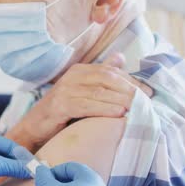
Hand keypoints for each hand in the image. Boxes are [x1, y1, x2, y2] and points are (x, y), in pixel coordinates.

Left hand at [0, 131, 30, 185]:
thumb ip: (14, 166)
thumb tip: (32, 169)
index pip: (7, 144)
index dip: (21, 154)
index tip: (34, 164)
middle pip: (3, 152)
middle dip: (16, 161)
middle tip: (31, 170)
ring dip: (10, 168)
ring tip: (23, 175)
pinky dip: (2, 173)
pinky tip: (10, 178)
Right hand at [7, 53, 152, 151]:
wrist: (34, 128)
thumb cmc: (62, 111)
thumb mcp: (83, 91)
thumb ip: (100, 75)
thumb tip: (121, 57)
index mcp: (79, 70)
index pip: (111, 72)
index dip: (132, 81)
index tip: (149, 93)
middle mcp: (72, 76)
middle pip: (107, 79)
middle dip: (130, 90)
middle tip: (147, 102)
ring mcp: (65, 90)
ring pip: (100, 92)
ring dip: (122, 100)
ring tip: (138, 108)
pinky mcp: (60, 105)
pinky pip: (87, 106)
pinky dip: (105, 109)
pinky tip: (119, 114)